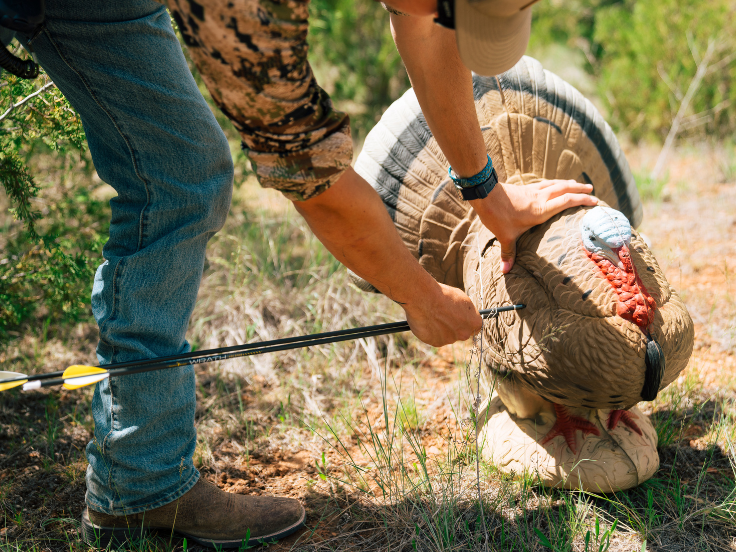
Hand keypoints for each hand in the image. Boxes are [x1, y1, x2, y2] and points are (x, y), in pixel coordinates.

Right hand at [401, 282, 481, 346]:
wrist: (424, 299)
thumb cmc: (443, 295)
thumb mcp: (462, 299)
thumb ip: (466, 311)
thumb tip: (465, 314)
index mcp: (474, 323)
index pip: (475, 327)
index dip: (467, 323)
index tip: (462, 319)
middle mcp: (464, 334)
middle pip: (461, 333)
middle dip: (454, 327)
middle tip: (444, 316)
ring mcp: (450, 340)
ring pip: (447, 336)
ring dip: (442, 329)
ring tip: (433, 316)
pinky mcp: (436, 342)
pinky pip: (435, 338)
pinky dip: (431, 332)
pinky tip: (427, 321)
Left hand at [471, 180, 597, 272]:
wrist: (485, 194)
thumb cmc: (497, 215)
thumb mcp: (505, 236)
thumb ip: (508, 253)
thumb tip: (505, 271)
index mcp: (541, 210)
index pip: (567, 201)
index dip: (582, 200)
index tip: (594, 201)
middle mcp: (540, 198)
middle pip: (565, 189)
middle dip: (579, 189)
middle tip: (591, 190)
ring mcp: (532, 191)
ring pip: (555, 184)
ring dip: (568, 183)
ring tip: (576, 184)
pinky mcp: (524, 187)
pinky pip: (544, 184)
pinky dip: (552, 183)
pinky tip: (552, 185)